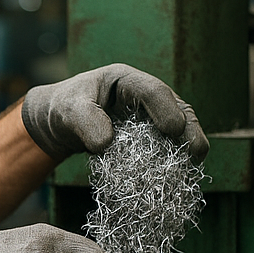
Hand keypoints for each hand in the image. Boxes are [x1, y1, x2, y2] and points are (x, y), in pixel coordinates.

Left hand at [21, 63, 208, 161]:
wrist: (56, 123)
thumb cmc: (63, 108)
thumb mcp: (68, 111)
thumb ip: (85, 121)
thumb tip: (106, 143)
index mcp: (125, 80)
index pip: (151, 90)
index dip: (165, 108)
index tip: (173, 129)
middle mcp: (141, 96)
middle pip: (174, 107)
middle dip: (189, 127)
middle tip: (197, 150)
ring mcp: (146, 116)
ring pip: (175, 126)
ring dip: (186, 143)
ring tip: (195, 162)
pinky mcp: (144, 137)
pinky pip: (163, 144)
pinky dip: (172, 156)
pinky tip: (178, 172)